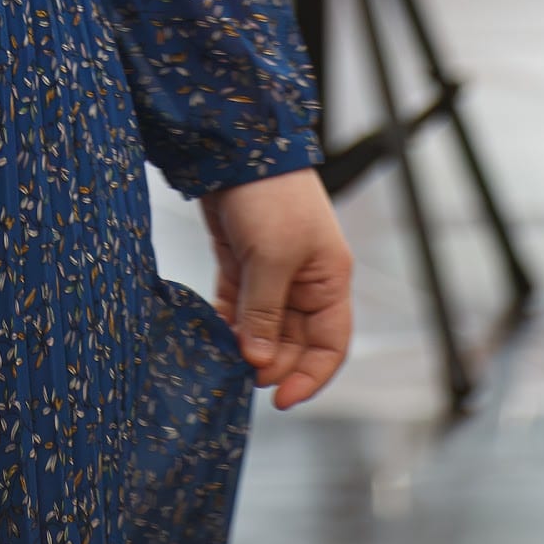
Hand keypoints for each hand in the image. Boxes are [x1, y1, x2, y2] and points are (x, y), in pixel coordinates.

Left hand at [201, 167, 353, 409]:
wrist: (235, 144)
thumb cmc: (270, 195)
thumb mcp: (273, 257)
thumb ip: (265, 312)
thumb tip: (259, 362)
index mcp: (328, 280)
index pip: (330, 344)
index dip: (310, 376)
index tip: (281, 399)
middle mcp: (303, 280)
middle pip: (293, 340)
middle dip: (272, 362)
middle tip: (243, 376)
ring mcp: (271, 271)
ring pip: (262, 326)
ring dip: (246, 346)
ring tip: (226, 360)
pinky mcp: (240, 260)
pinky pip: (237, 305)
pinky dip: (226, 323)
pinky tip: (213, 337)